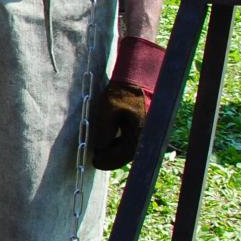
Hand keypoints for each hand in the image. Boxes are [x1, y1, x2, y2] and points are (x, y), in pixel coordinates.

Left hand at [88, 37, 165, 169]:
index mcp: (140, 132)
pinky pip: (131, 140)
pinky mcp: (143, 126)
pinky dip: (119, 143)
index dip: (108, 161)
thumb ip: (104, 128)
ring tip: (100, 150)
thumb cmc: (122, 92)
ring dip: (115, 151)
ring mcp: (145, 131)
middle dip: (110, 158)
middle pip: (127, 154)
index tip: (95, 162)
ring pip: (129, 148)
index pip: (123, 155)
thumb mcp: (108, 108)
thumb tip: (100, 147)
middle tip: (95, 159)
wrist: (137, 78)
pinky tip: (109, 142)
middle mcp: (145, 135)